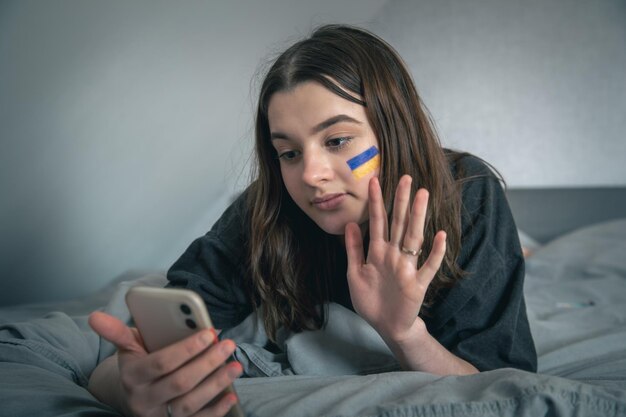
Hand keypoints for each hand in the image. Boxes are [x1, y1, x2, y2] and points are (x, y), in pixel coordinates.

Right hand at [88, 311, 241, 416]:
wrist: (133, 397)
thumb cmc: (138, 363)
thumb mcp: (127, 347)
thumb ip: (117, 332)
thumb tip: (95, 316)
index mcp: (132, 376)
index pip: (162, 362)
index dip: (187, 348)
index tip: (209, 333)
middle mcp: (143, 400)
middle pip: (180, 383)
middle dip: (208, 363)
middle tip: (228, 345)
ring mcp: (158, 416)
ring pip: (190, 404)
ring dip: (216, 384)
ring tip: (236, 365)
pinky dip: (216, 410)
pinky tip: (231, 394)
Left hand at [344, 175, 445, 343]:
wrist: (387, 327)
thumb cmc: (371, 300)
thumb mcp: (354, 273)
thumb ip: (353, 249)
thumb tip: (351, 223)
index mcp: (378, 252)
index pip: (378, 222)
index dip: (376, 202)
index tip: (374, 181)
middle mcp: (394, 256)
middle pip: (398, 223)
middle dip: (401, 201)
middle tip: (406, 178)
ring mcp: (407, 268)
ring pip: (413, 238)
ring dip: (418, 217)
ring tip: (423, 196)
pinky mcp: (417, 284)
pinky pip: (428, 267)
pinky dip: (435, 253)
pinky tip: (441, 236)